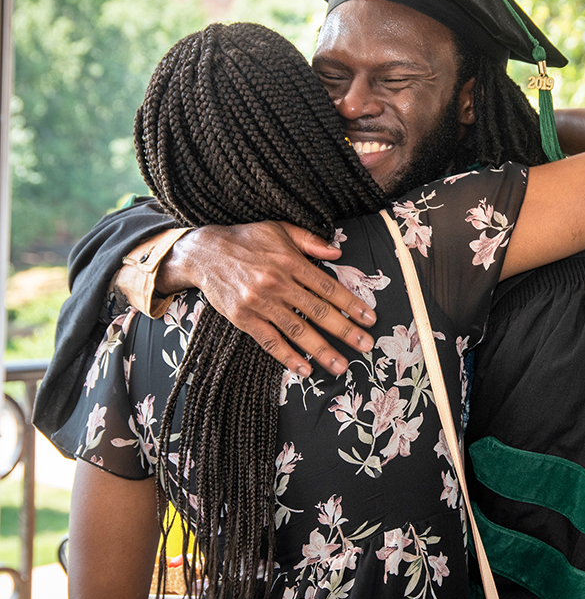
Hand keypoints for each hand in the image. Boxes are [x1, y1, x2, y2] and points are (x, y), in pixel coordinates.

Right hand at [158, 221, 376, 376]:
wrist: (202, 252)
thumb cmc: (245, 239)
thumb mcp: (279, 229)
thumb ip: (310, 241)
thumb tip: (338, 251)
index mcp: (290, 261)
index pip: (328, 287)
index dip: (351, 304)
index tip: (370, 319)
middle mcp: (277, 283)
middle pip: (318, 311)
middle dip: (345, 331)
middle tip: (366, 345)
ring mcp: (260, 302)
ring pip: (297, 330)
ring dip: (322, 350)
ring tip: (342, 365)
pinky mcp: (243, 318)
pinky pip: (270, 341)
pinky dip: (288, 357)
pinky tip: (305, 369)